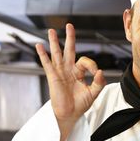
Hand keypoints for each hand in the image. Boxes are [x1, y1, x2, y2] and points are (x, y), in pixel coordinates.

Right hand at [36, 23, 105, 140]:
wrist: (70, 114)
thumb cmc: (80, 105)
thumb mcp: (94, 93)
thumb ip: (99, 82)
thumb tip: (100, 71)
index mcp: (79, 72)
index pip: (85, 61)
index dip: (92, 65)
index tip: (96, 73)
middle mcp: (69, 69)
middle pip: (69, 49)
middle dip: (70, 37)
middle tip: (69, 25)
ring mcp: (60, 72)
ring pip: (57, 53)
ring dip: (54, 41)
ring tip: (51, 31)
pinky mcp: (52, 76)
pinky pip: (46, 63)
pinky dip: (42, 54)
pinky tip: (39, 45)